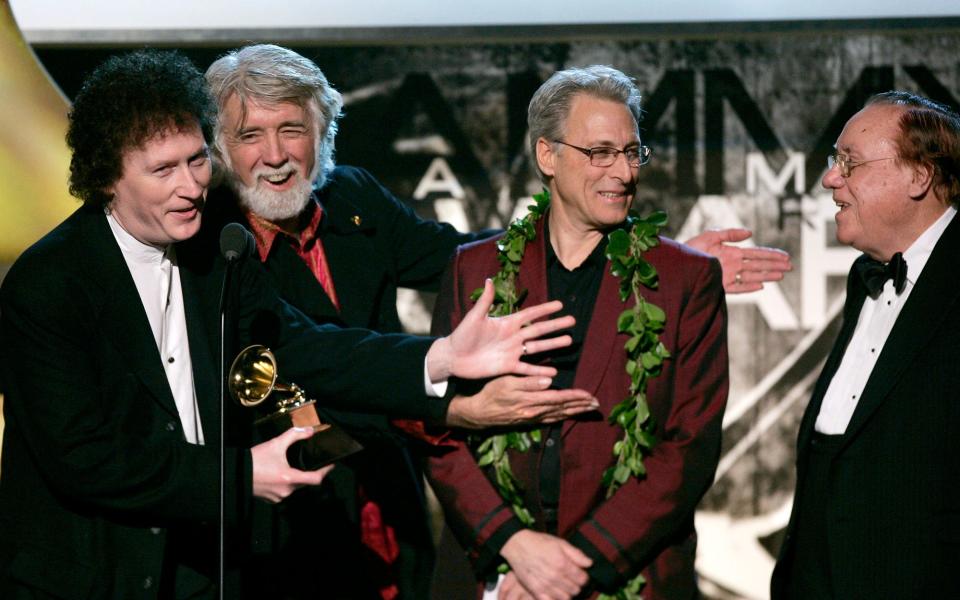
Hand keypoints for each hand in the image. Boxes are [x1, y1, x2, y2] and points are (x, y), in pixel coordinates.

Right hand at [251, 427, 333, 502]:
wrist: (235, 474)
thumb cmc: (255, 460)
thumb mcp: (275, 444)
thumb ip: (294, 435)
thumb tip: (310, 431)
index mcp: (290, 478)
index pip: (316, 479)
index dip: (326, 471)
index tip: (331, 464)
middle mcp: (286, 491)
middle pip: (306, 482)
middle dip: (309, 472)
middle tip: (309, 461)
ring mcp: (279, 497)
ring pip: (295, 487)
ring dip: (296, 478)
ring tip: (292, 466)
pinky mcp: (271, 500)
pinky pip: (285, 492)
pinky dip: (286, 484)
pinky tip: (280, 474)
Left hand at [427, 279, 573, 381]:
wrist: (453, 357)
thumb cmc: (462, 335)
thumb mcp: (474, 317)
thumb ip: (484, 301)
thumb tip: (488, 280)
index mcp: (507, 323)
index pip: (530, 314)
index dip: (544, 309)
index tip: (560, 304)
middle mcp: (513, 336)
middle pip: (539, 330)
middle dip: (555, 325)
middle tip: (572, 321)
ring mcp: (512, 352)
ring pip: (537, 348)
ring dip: (553, 345)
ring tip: (569, 341)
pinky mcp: (508, 367)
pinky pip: (527, 369)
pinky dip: (539, 371)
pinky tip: (553, 373)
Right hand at [446, 375, 597, 428]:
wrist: (478, 412)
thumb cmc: (491, 393)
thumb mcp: (506, 382)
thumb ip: (528, 382)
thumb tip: (549, 381)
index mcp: (531, 400)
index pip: (559, 398)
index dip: (576, 397)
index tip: (590, 395)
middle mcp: (535, 412)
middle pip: (563, 409)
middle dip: (581, 406)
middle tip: (597, 403)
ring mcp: (532, 418)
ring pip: (559, 415)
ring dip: (575, 412)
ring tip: (589, 409)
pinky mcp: (528, 421)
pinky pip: (550, 420)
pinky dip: (562, 417)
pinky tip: (568, 415)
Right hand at [500, 530, 591, 599]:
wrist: (517, 545)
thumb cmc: (539, 542)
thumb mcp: (560, 543)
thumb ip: (576, 554)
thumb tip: (589, 563)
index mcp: (563, 564)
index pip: (583, 579)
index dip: (584, 576)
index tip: (580, 573)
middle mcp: (555, 577)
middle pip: (576, 589)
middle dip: (576, 584)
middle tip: (571, 578)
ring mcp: (545, 586)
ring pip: (566, 597)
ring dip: (568, 592)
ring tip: (563, 584)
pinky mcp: (536, 591)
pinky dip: (556, 598)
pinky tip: (555, 591)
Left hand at [685, 228, 791, 292]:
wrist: (676, 264)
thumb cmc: (691, 249)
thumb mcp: (710, 236)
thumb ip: (729, 233)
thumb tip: (750, 233)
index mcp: (732, 252)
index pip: (756, 254)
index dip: (771, 255)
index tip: (786, 256)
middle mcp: (733, 265)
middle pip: (758, 266)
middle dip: (774, 266)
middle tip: (790, 267)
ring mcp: (728, 276)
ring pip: (752, 276)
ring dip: (767, 276)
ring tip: (781, 276)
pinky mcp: (720, 286)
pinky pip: (737, 288)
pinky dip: (748, 287)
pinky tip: (760, 286)